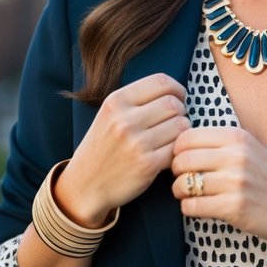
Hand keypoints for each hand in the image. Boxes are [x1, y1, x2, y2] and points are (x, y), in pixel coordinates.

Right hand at [57, 73, 188, 225]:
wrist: (85, 185)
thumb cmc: (102, 148)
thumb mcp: (109, 115)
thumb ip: (136, 100)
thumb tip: (174, 92)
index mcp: (116, 101)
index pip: (161, 82)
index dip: (177, 89)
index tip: (178, 98)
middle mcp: (125, 120)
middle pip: (173, 104)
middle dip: (181, 111)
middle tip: (175, 121)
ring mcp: (137, 143)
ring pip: (180, 125)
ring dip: (182, 131)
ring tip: (171, 137)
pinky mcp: (148, 165)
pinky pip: (177, 148)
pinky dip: (178, 150)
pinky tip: (168, 153)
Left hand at [169, 127, 266, 252]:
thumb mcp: (249, 149)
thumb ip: (219, 143)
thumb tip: (179, 146)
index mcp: (237, 137)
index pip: (187, 136)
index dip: (177, 150)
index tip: (183, 161)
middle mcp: (236, 156)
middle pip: (181, 159)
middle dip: (175, 172)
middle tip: (183, 180)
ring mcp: (235, 182)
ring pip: (183, 183)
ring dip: (179, 192)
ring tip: (188, 194)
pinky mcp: (234, 207)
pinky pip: (192, 206)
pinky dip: (188, 208)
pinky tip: (198, 207)